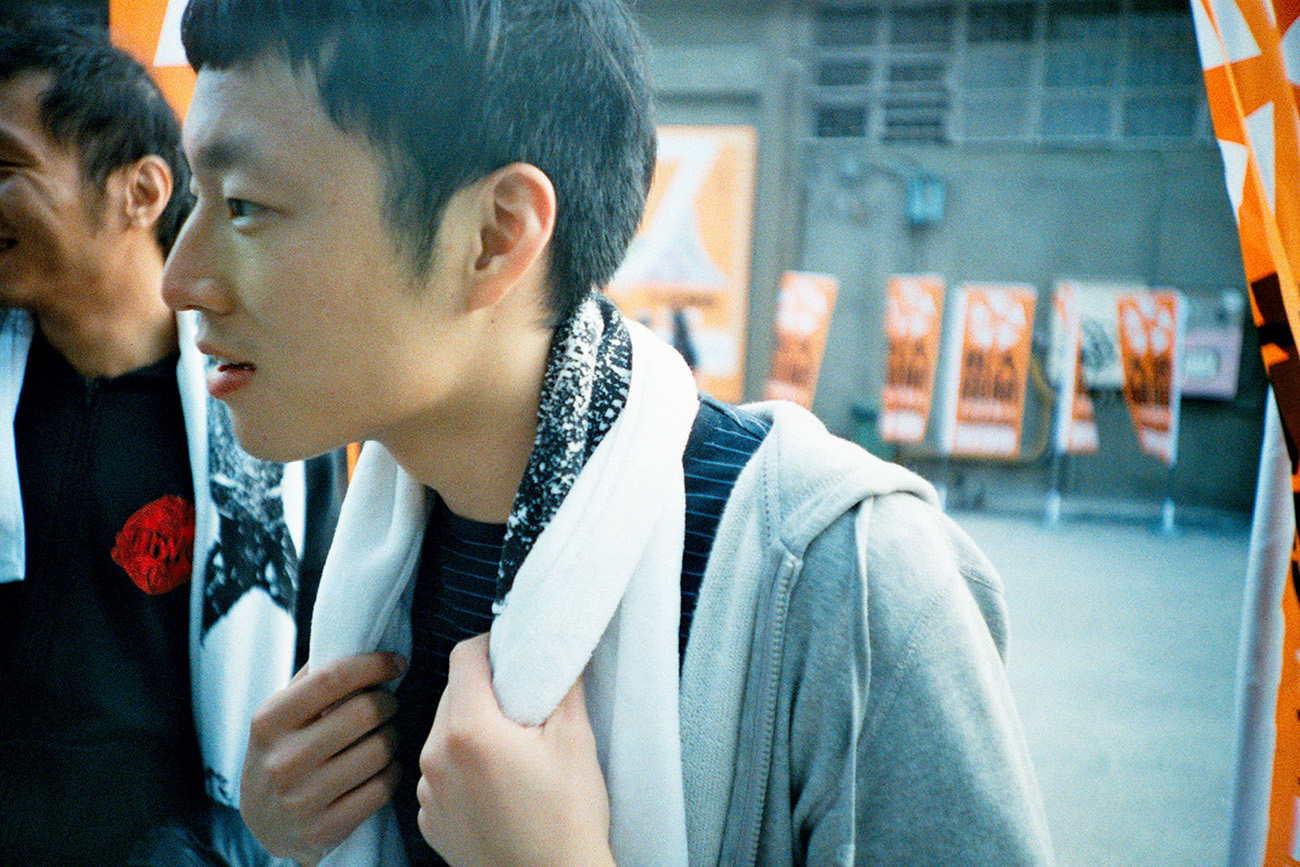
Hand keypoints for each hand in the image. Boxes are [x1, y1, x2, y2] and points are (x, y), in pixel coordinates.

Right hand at [239, 651, 404, 865]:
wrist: (262, 824)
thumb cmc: (282, 752)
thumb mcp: (281, 716)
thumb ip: (313, 681)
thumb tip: (360, 641)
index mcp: (269, 721)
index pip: (332, 678)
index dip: (373, 664)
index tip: (395, 662)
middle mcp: (282, 760)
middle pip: (366, 712)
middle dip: (388, 702)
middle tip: (388, 704)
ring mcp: (302, 799)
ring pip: (380, 750)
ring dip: (392, 738)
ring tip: (383, 736)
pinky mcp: (325, 829)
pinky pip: (383, 787)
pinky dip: (391, 773)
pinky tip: (381, 768)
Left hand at [416, 633, 614, 866]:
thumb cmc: (567, 819)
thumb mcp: (575, 739)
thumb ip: (562, 684)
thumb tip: (556, 651)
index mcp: (468, 730)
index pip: (463, 657)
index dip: (490, 646)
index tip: (512, 656)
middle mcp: (436, 758)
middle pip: (452, 695)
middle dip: (485, 691)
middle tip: (522, 706)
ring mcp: (429, 794)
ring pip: (444, 735)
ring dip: (471, 730)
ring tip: (511, 752)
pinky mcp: (430, 822)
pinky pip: (441, 775)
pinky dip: (463, 769)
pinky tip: (497, 787)